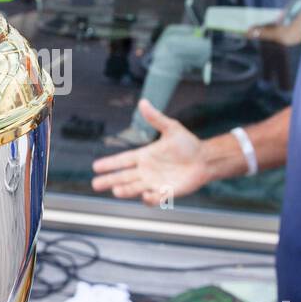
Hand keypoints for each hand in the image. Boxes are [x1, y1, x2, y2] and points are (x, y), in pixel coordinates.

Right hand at [90, 99, 207, 205]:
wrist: (205, 159)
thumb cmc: (188, 143)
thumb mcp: (171, 128)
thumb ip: (156, 118)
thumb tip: (143, 102)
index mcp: (145, 156)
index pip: (122, 160)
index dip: (109, 163)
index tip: (96, 166)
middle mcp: (146, 171)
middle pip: (123, 177)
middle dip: (109, 180)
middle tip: (95, 184)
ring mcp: (155, 182)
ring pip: (134, 188)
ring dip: (125, 190)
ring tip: (117, 190)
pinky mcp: (166, 192)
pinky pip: (153, 198)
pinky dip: (149, 199)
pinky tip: (146, 196)